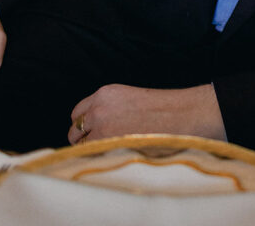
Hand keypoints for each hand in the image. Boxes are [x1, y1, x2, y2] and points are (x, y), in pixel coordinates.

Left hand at [68, 83, 225, 144]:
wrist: (179, 115)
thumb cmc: (160, 110)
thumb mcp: (130, 99)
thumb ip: (110, 109)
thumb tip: (95, 128)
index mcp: (104, 94)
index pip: (79, 112)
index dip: (84, 124)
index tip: (91, 132)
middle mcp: (98, 109)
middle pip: (74, 130)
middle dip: (83, 139)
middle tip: (97, 147)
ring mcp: (102, 128)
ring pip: (81, 146)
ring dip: (89, 151)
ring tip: (108, 154)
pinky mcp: (108, 144)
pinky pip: (91, 157)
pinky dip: (97, 160)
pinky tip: (111, 159)